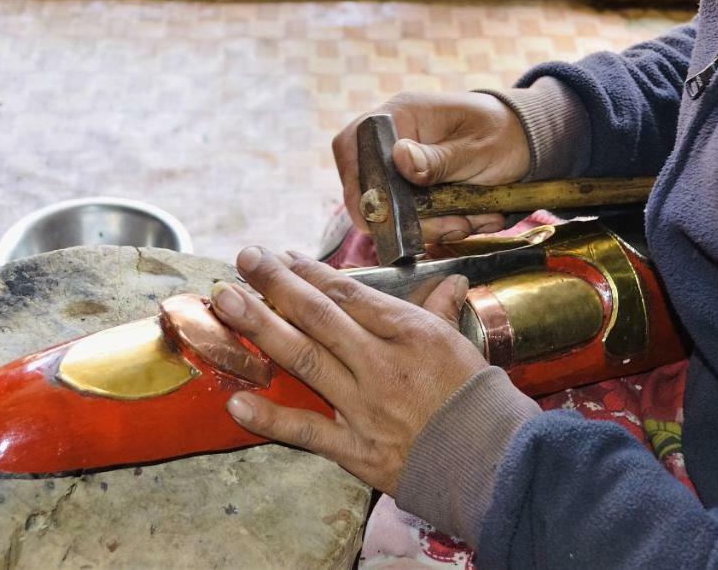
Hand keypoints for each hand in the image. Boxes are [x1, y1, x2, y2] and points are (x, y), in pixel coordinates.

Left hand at [211, 246, 486, 494]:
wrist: (492, 462)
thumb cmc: (476, 398)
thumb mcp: (460, 344)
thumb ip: (441, 310)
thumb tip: (452, 279)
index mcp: (410, 332)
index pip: (349, 294)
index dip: (311, 272)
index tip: (282, 255)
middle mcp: (383, 363)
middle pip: (319, 316)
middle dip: (276, 283)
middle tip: (244, 258)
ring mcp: (365, 406)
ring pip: (305, 359)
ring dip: (261, 327)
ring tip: (225, 300)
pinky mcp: (356, 449)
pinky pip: (306, 431)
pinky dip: (270, 418)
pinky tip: (236, 400)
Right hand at [332, 91, 530, 241]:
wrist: (528, 141)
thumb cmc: (504, 134)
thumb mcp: (477, 149)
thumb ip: (439, 158)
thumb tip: (400, 160)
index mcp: (401, 114)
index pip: (352, 146)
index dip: (358, 185)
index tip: (386, 217)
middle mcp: (393, 139)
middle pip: (369, 187)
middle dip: (409, 218)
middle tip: (453, 225)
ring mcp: (402, 165)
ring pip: (393, 210)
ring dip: (431, 226)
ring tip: (471, 220)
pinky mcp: (415, 187)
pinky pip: (414, 216)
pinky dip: (440, 226)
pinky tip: (471, 219)